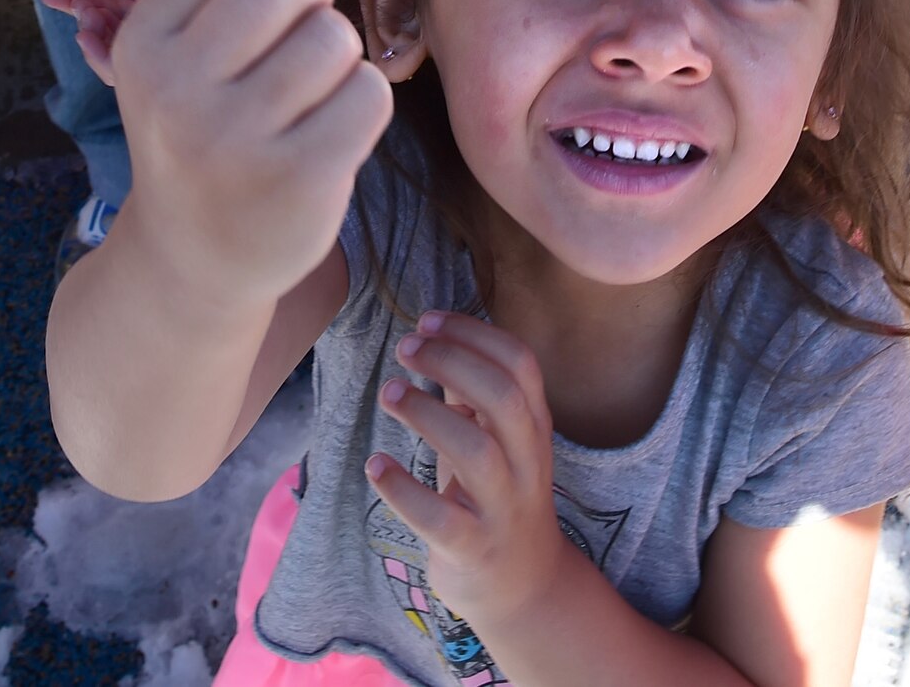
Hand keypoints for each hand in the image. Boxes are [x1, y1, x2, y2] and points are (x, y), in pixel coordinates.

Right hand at [107, 0, 390, 301]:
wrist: (194, 258)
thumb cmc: (211, 134)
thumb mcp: (206, 55)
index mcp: (144, 42)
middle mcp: (178, 88)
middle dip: (312, 2)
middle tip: (294, 52)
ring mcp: (234, 139)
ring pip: (335, 36)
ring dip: (340, 58)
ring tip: (305, 101)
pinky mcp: (297, 179)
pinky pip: (369, 93)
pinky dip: (363, 103)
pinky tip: (329, 135)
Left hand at [368, 311, 565, 624]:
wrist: (525, 587)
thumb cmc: (498, 498)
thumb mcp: (497, 442)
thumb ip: (471, 395)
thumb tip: (433, 338)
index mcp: (534, 428)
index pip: (520, 364)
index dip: (474, 334)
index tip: (428, 321)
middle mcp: (527, 463)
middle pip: (505, 398)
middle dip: (452, 362)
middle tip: (405, 350)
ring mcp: (503, 509)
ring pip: (477, 452)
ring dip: (427, 414)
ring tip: (389, 392)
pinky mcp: (473, 549)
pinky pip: (439, 518)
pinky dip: (402, 489)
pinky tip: (376, 465)